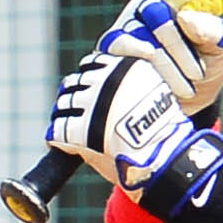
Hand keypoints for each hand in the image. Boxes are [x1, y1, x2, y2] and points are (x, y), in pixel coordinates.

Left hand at [49, 43, 220, 196]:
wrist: (167, 159)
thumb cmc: (165, 132)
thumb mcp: (154, 94)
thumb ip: (131, 85)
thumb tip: (104, 82)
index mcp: (126, 68)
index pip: (93, 63)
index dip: (87, 77)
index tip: (85, 86)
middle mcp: (108, 82)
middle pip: (74, 81)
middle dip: (71, 94)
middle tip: (68, 105)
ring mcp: (93, 105)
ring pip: (65, 103)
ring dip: (61, 112)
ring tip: (61, 121)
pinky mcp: (82, 130)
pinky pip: (59, 129)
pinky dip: (55, 134)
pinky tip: (55, 138)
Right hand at [99, 0, 222, 117]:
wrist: (173, 112)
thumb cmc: (201, 72)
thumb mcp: (221, 52)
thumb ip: (217, 33)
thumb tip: (186, 18)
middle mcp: (143, 9)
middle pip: (158, 13)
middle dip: (182, 46)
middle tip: (197, 71)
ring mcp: (123, 30)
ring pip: (146, 40)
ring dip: (172, 68)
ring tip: (182, 85)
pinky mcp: (108, 55)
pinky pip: (131, 60)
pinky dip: (155, 79)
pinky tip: (159, 90)